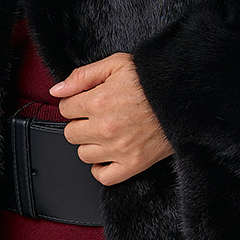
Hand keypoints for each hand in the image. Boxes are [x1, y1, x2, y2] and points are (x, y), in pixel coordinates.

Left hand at [49, 53, 173, 186]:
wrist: (183, 96)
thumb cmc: (152, 79)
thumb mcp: (117, 64)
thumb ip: (82, 76)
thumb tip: (57, 91)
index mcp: (98, 101)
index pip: (65, 109)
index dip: (75, 103)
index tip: (86, 102)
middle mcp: (105, 127)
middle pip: (71, 133)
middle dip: (80, 123)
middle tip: (97, 116)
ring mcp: (118, 148)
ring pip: (83, 154)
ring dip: (90, 144)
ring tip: (106, 133)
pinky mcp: (133, 164)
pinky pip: (103, 176)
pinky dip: (101, 168)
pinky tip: (108, 154)